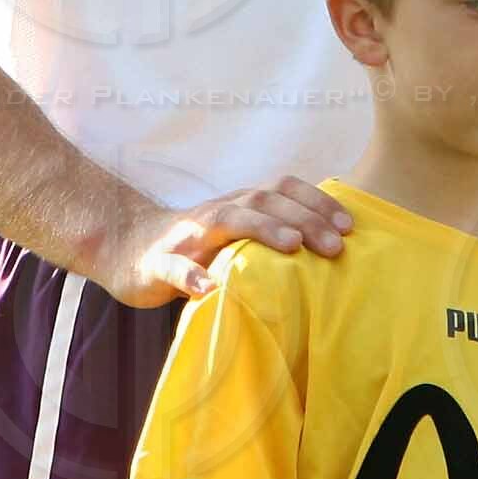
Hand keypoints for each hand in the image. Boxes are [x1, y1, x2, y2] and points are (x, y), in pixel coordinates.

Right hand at [107, 177, 351, 307]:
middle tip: (336, 246)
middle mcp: (217, 212)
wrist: (128, 250)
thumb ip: (273, 237)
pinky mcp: (158, 263)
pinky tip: (209, 288)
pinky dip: (191, 276)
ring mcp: (186, 236)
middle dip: (303, 219)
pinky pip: (174, 267)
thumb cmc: (197, 248)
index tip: (350, 226)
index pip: (282, 190)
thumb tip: (331, 252)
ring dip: (261, 229)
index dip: (316, 202)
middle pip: (263, 201)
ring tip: (291, 245)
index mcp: (239, 205)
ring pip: (225, 219)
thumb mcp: (237, 237)